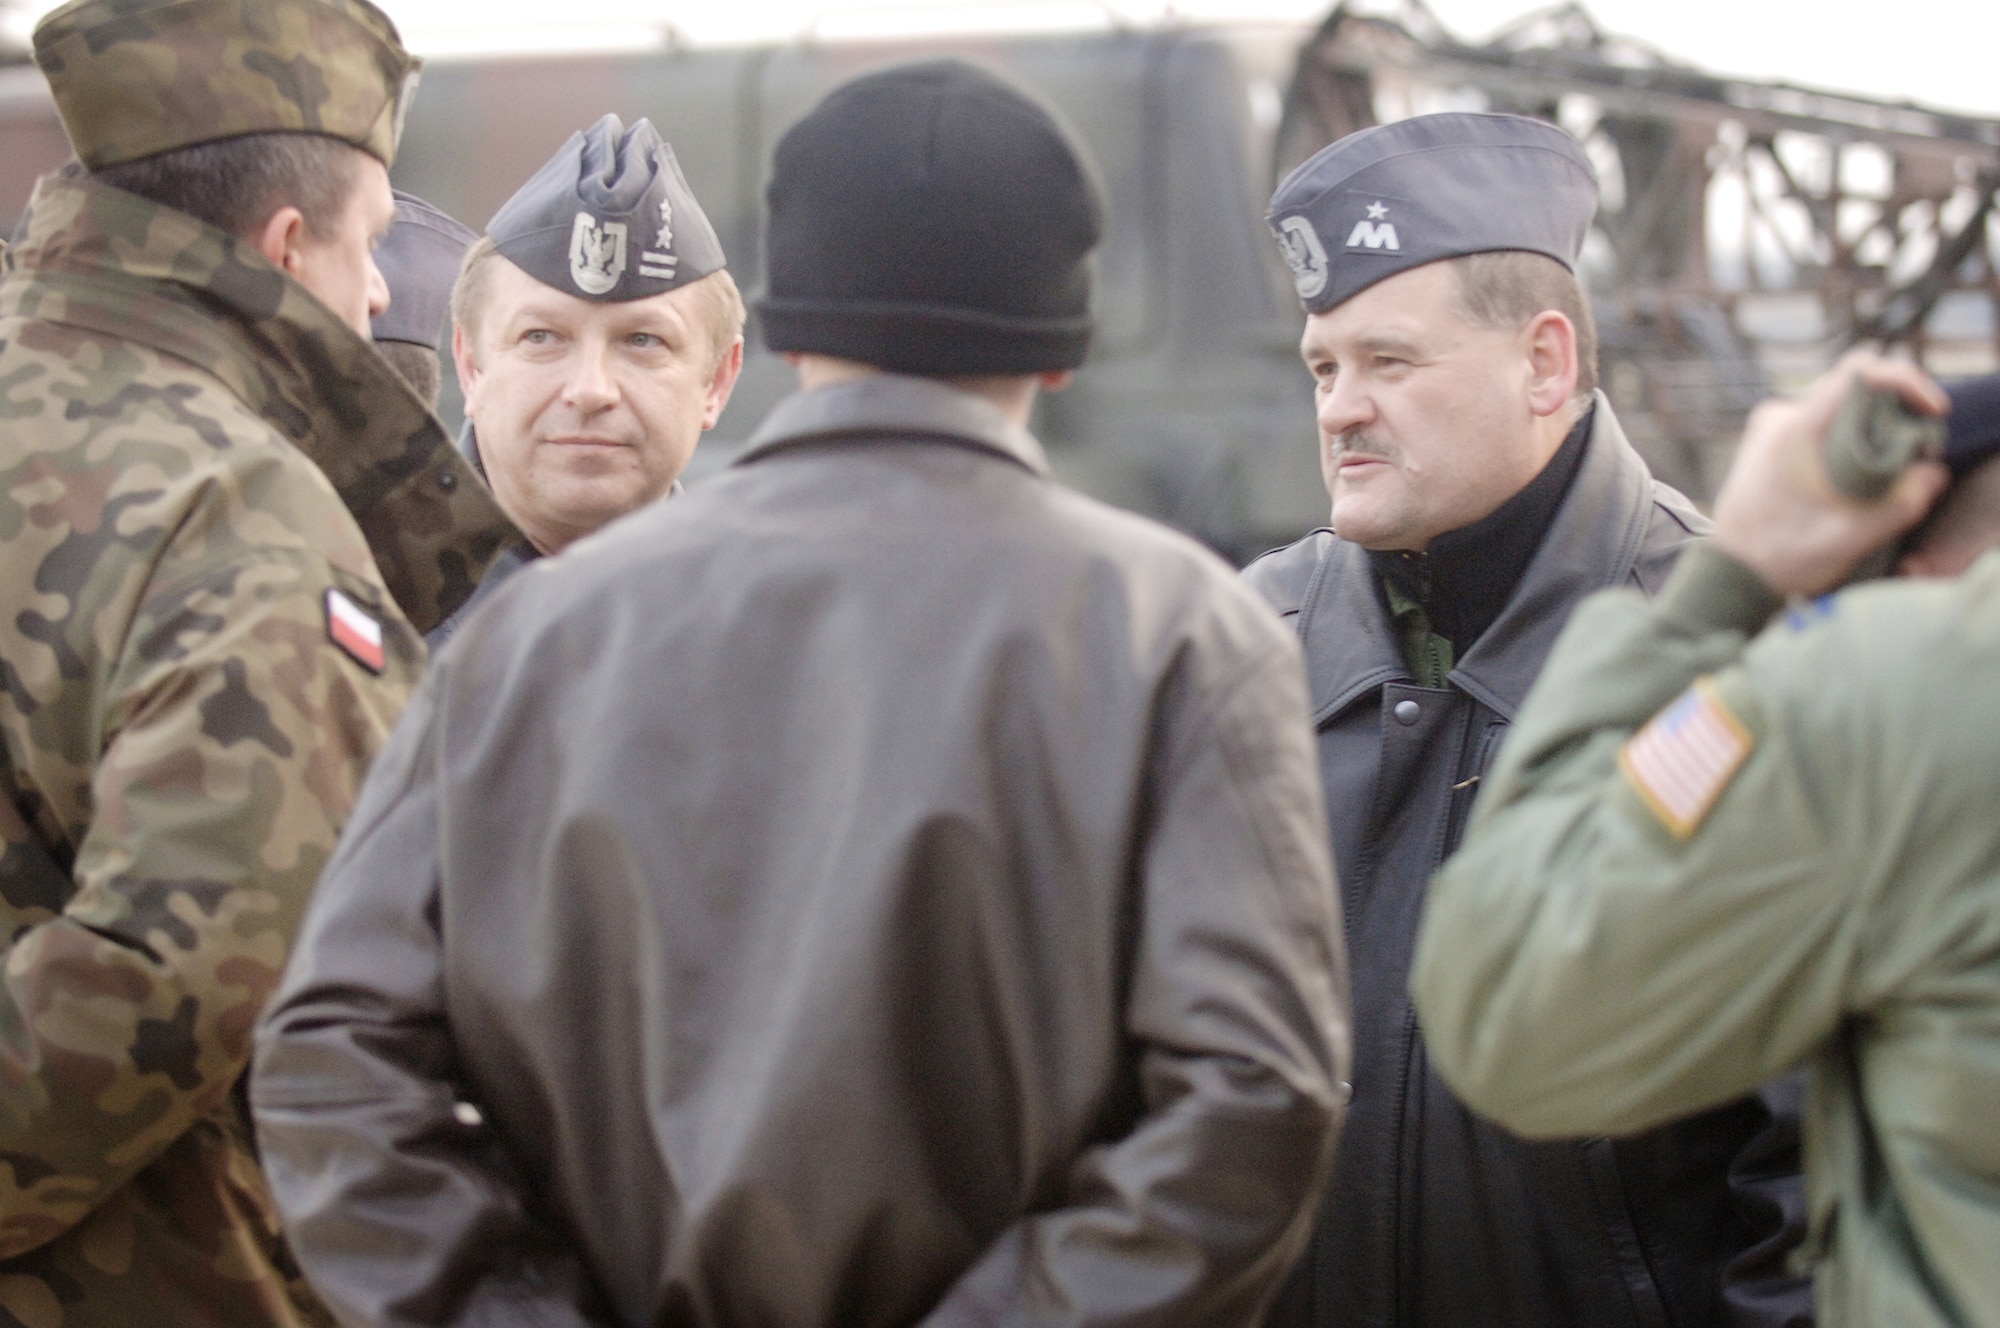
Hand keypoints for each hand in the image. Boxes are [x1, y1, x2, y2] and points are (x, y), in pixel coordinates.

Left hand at [1712, 354, 1950, 596]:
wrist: (1729, 572)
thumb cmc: (1782, 558)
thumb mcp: (1851, 537)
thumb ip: (1901, 503)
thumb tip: (1933, 471)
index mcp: (1795, 429)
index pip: (1859, 372)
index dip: (1906, 380)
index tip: (1934, 411)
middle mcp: (1780, 415)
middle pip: (1853, 387)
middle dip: (1895, 410)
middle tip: (1916, 447)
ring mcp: (1771, 425)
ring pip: (1839, 404)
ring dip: (1872, 425)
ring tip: (1890, 464)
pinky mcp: (1770, 438)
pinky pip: (1822, 420)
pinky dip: (1849, 435)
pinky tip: (1859, 471)